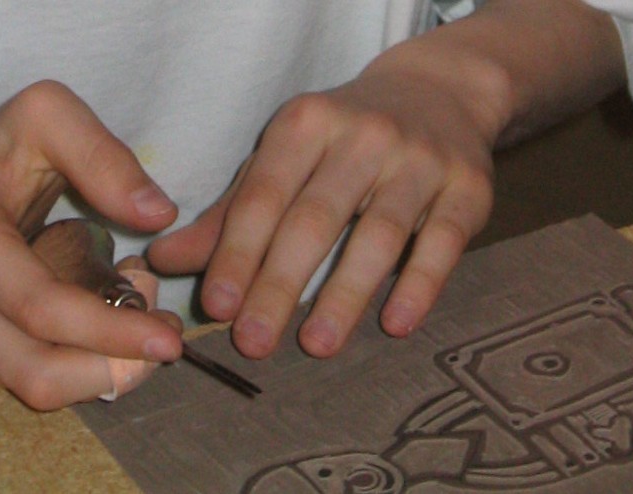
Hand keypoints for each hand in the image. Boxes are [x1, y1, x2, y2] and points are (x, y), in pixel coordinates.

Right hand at [0, 81, 182, 408]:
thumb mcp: (47, 117)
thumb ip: (102, 155)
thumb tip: (158, 214)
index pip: (42, 309)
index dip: (110, 332)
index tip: (170, 338)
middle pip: (40, 370)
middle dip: (117, 364)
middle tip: (166, 333)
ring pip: (40, 388)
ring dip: (106, 373)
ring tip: (143, 325)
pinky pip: (36, 384)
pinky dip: (85, 369)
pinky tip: (109, 329)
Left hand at [148, 55, 496, 359]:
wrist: (440, 93)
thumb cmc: (345, 139)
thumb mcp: (285, 158)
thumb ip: (231, 214)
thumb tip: (164, 263)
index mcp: (306, 124)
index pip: (264, 195)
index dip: (238, 253)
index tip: (216, 307)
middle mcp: (364, 135)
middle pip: (316, 218)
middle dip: (280, 284)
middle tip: (254, 343)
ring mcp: (420, 160)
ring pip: (379, 233)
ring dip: (346, 294)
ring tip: (316, 345)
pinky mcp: (468, 187)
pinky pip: (442, 242)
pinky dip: (419, 284)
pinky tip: (395, 324)